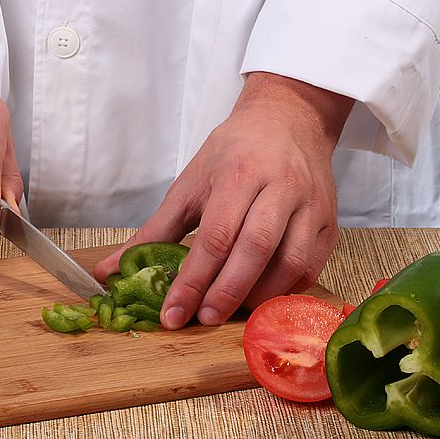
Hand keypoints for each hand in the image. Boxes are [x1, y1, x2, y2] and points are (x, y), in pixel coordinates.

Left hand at [93, 72, 352, 328]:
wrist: (289, 119)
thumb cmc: (233, 153)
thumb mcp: (189, 185)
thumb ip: (153, 232)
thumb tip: (109, 272)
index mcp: (239, 172)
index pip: (215, 235)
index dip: (192, 280)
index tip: (173, 313)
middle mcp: (280, 186)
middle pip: (255, 248)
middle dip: (226, 291)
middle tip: (202, 319)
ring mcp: (311, 204)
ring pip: (292, 261)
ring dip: (260, 296)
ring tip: (231, 313)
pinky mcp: (330, 222)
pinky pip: (313, 266)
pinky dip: (285, 290)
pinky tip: (261, 298)